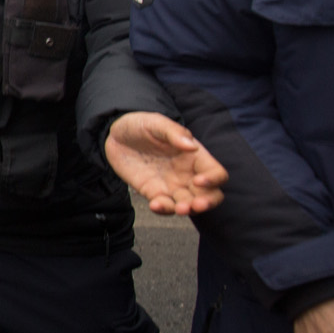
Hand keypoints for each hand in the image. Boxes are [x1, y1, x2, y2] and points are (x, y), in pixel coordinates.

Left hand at [103, 111, 227, 215]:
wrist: (116, 135)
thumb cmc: (142, 125)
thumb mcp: (156, 123)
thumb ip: (174, 133)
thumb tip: (192, 145)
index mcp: (195, 156)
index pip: (216, 172)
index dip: (214, 179)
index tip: (199, 181)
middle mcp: (188, 174)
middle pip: (210, 194)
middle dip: (207, 202)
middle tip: (196, 205)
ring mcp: (172, 185)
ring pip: (189, 204)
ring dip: (187, 209)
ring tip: (179, 209)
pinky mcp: (154, 193)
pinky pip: (164, 206)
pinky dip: (163, 209)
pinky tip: (155, 205)